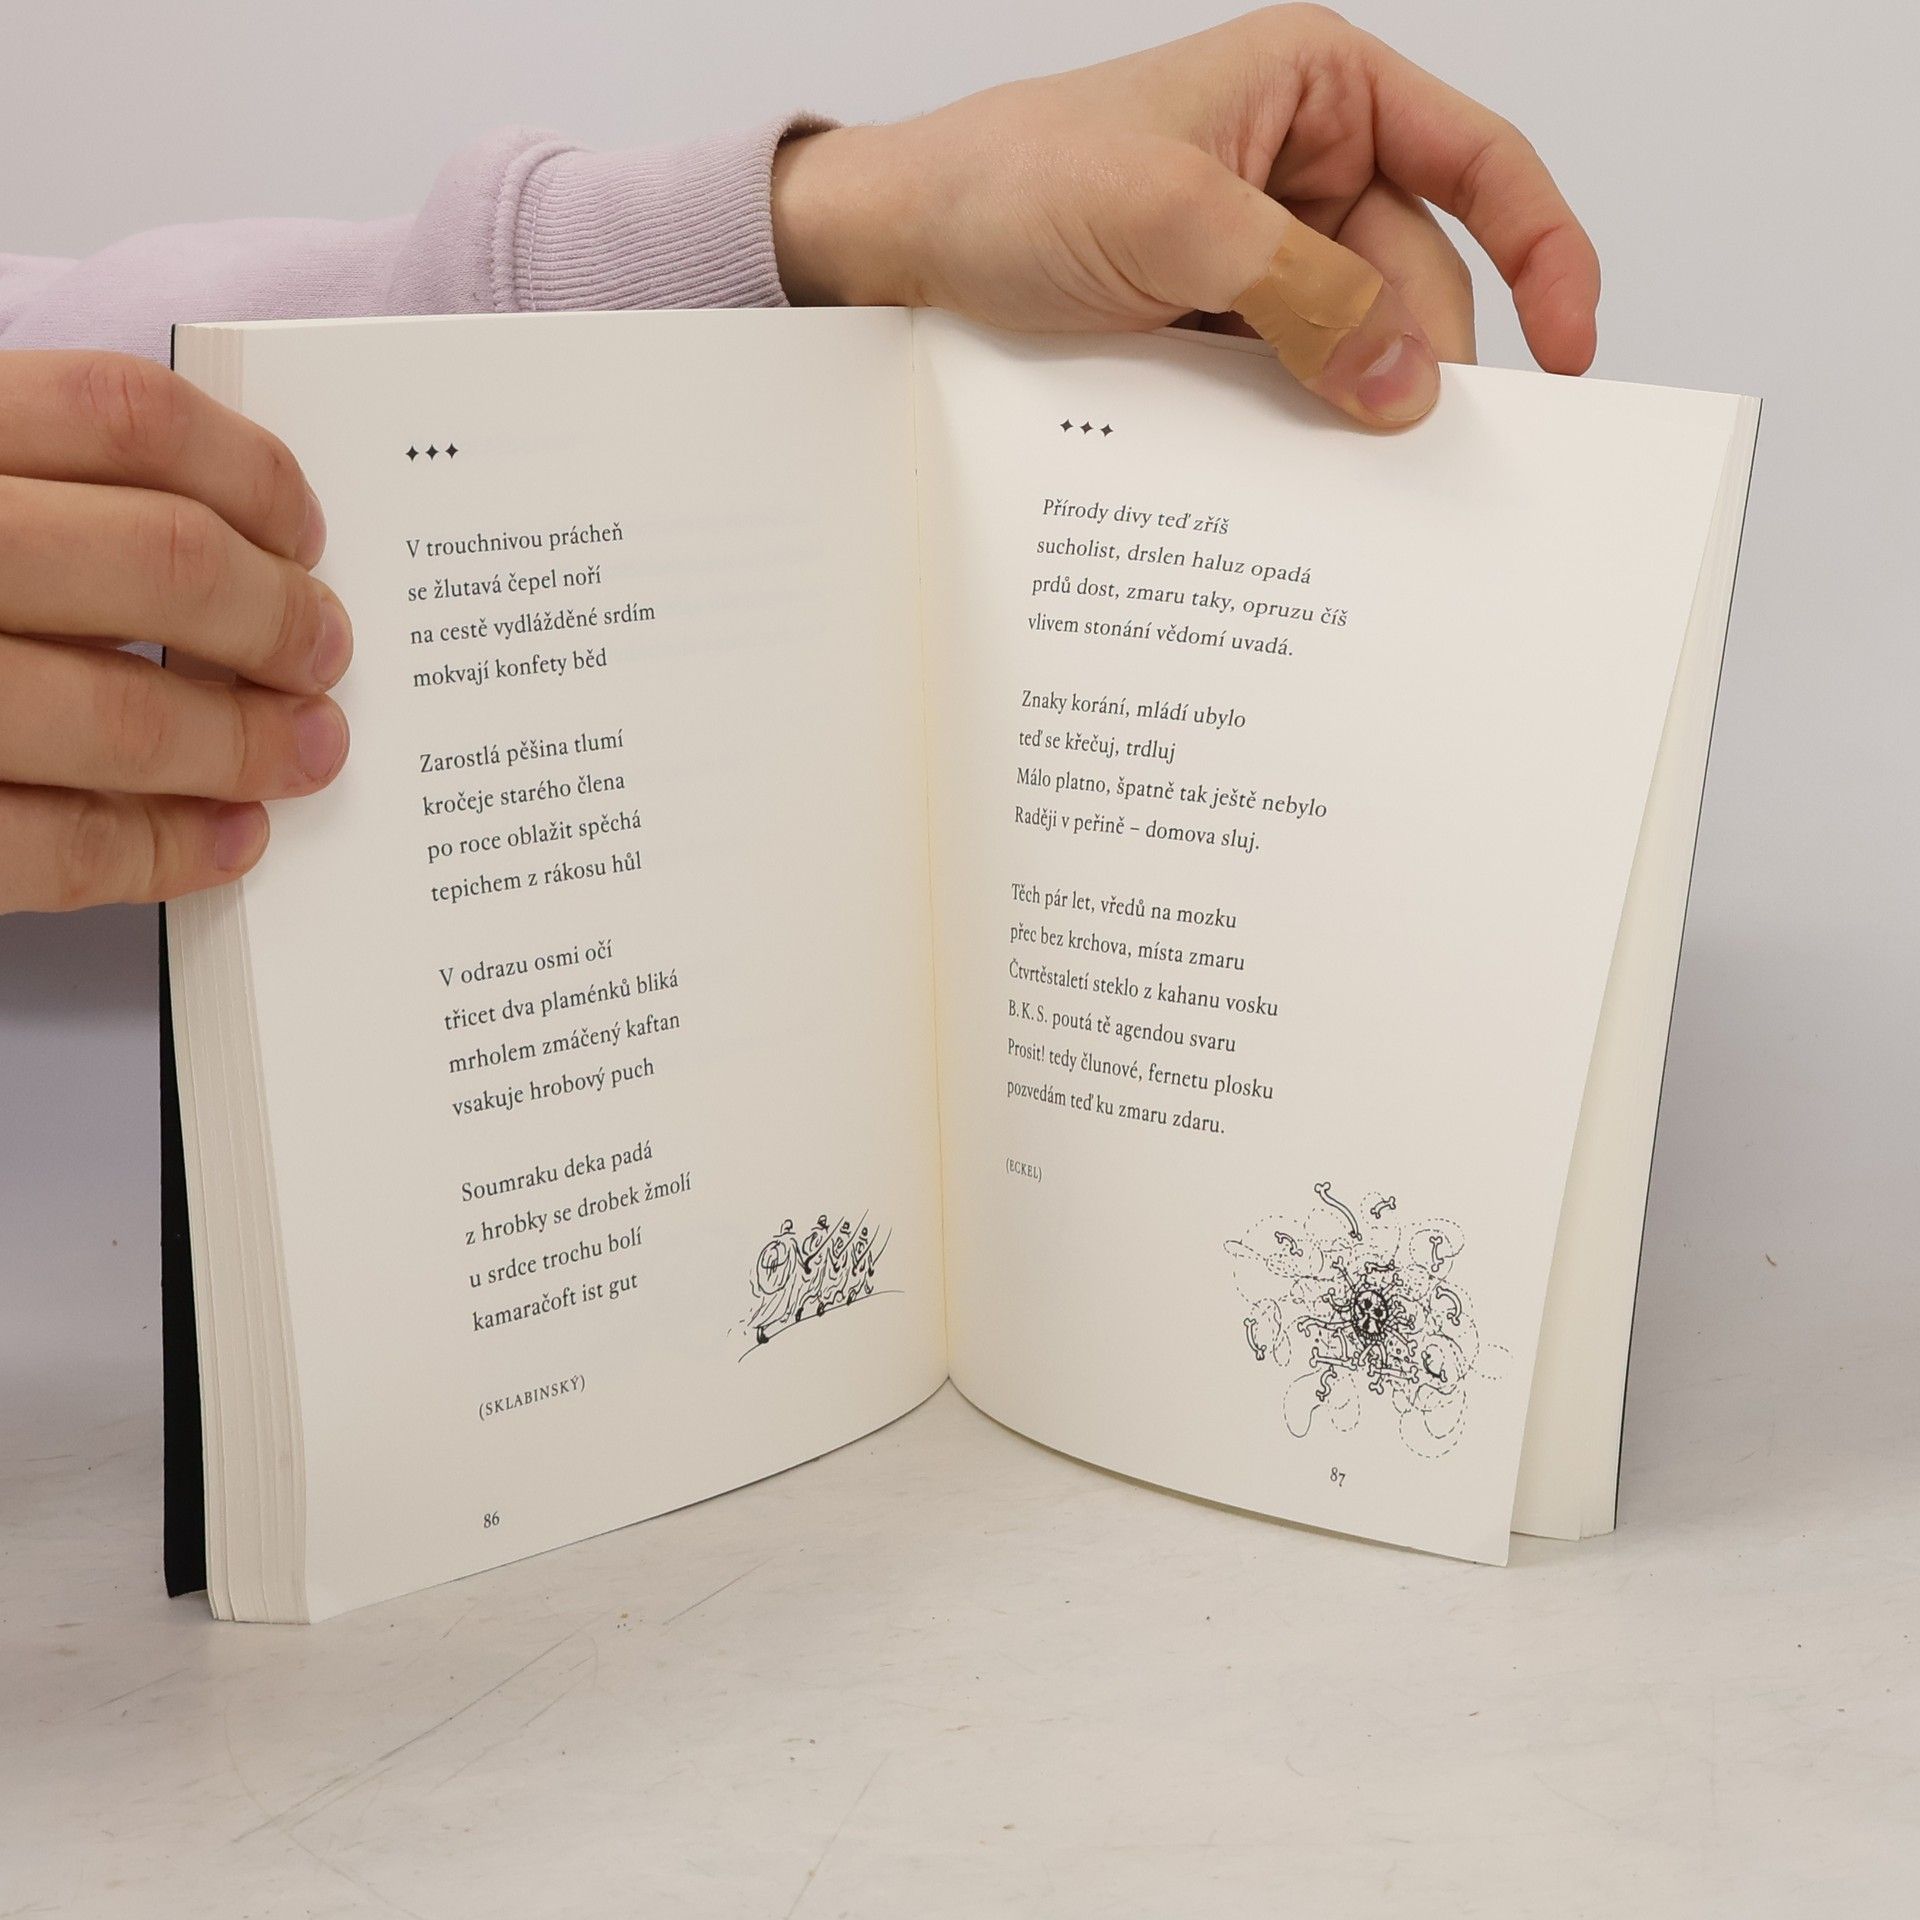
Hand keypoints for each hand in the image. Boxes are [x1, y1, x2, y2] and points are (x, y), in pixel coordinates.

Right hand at [0, 352, 350, 911]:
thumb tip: (227, 540)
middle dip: (278, 621)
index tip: (303, 530)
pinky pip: (62, 847)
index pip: (123, 415)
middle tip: (325, 651)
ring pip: (127, 717)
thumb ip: (26, 482)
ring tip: (307, 752)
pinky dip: (169, 850)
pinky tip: (228, 841)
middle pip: (160, 564)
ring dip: (249, 745)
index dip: (251, 474)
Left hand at [772, 5, 1599, 428]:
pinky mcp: (1217, 330)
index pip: (1477, 163)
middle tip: (1413, 454)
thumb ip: (1302, 297)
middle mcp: (1306, 170)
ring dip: (1349, 406)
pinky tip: (1291, 473)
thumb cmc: (1012, 182)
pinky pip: (1288, 385)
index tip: (1570, 349)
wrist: (900, 249)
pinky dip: (1295, 429)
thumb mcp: (1170, 221)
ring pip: (1353, 348)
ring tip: (1346, 476)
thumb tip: (1403, 383)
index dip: (1544, 251)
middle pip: (1419, 281)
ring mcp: (1261, 259)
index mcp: (1320, 91)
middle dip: (1418, 362)